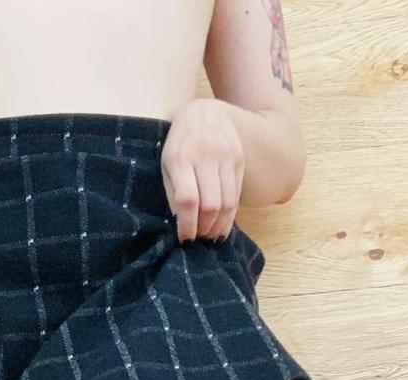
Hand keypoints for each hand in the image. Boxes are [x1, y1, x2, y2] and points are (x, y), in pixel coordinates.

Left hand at [160, 98, 245, 244]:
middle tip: (199, 238)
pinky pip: (236, 194)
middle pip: (210, 204)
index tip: (186, 239)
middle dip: (204, 228)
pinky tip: (222, 225)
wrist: (205, 113)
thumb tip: (183, 224)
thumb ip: (173, 192)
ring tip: (211, 235)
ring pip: (227, 202)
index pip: (188, 200)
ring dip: (219, 226)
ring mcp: (225, 156)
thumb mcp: (168, 164)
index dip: (188, 225)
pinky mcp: (239, 159)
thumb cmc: (180, 144)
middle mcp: (205, 156)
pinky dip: (230, 215)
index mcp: (181, 158)